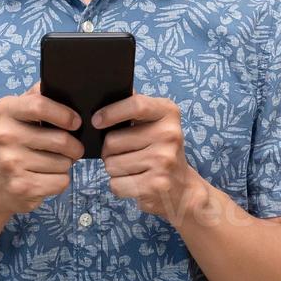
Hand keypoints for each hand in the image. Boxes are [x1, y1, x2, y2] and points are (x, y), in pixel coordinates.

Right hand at [0, 80, 84, 215]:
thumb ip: (38, 96)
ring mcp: (10, 162)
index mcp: (4, 110)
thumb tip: (65, 82)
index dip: (65, 114)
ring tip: (53, 162)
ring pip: (63, 162)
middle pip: (60, 139)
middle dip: (74, 146)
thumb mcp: (20, 114)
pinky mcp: (21, 186)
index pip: (40, 105)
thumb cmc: (17, 143)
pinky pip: (60, 181)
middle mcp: (3, 135)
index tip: (76, 122)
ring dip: (66, 163)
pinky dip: (61, 180)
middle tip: (73, 148)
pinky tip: (47, 177)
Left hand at [95, 92, 206, 222]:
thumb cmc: (161, 151)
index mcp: (168, 113)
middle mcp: (169, 135)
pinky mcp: (155, 185)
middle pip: (112, 141)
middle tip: (124, 153)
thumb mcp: (156, 123)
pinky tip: (135, 182)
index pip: (135, 105)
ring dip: (114, 169)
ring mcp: (163, 161)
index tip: (96, 121)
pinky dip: (119, 185)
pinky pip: (116, 184)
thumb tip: (105, 91)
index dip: (110, 113)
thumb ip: (134, 107)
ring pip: (111, 164)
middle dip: (109, 151)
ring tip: (133, 168)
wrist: (184, 190)